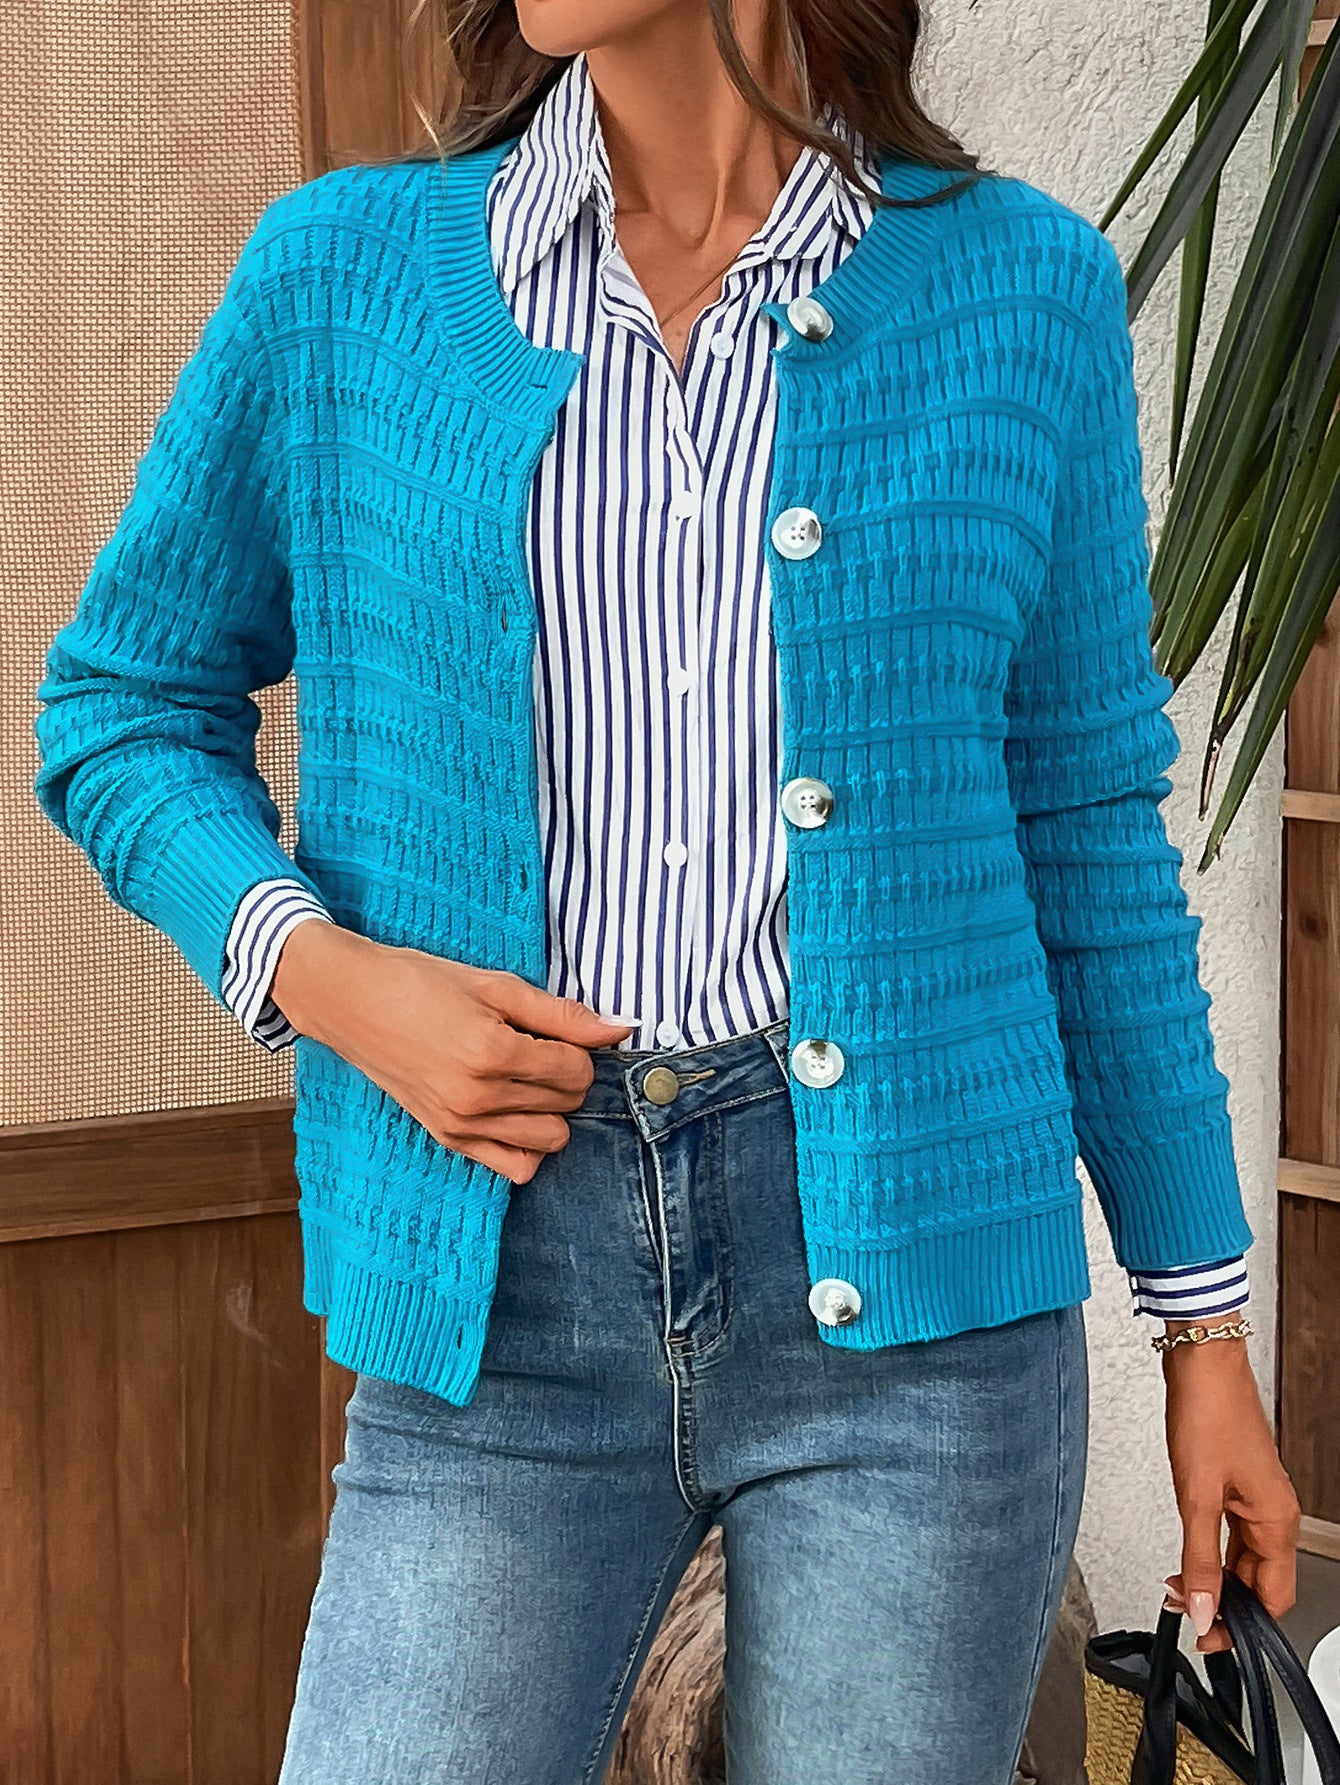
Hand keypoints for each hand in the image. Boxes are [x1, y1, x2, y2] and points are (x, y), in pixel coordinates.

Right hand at [270, 920, 633, 1182]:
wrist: (353, 1002)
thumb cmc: (422, 983)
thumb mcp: (496, 985)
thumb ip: (562, 1013)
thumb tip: (622, 1029)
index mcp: (492, 1052)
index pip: (576, 1069)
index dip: (578, 1047)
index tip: (555, 1030)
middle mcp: (478, 1097)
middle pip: (568, 1103)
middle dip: (567, 1075)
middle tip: (538, 1047)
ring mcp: (461, 1124)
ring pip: (551, 1140)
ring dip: (552, 1110)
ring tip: (526, 1078)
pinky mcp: (448, 1139)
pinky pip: (514, 1167)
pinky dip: (527, 1144)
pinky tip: (514, 1110)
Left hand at [1160, 1319, 1300, 1651]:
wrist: (1201, 1362)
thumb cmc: (1207, 1413)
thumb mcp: (1196, 1496)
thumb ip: (1199, 1559)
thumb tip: (1203, 1609)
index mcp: (1276, 1521)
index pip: (1271, 1599)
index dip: (1242, 1626)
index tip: (1208, 1637)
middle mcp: (1274, 1513)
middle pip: (1257, 1582)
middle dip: (1223, 1603)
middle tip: (1185, 1612)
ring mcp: (1256, 1498)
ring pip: (1242, 1559)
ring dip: (1214, 1578)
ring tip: (1179, 1589)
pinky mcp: (1237, 1484)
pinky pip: (1231, 1534)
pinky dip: (1210, 1551)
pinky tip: (1188, 1556)